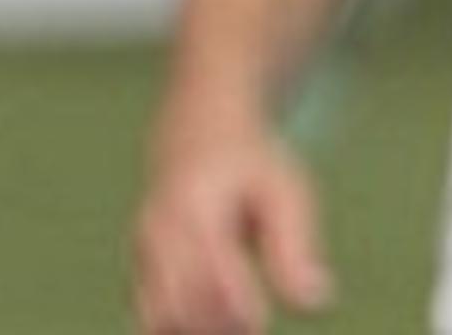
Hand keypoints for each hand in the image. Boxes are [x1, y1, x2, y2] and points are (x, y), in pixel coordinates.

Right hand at [134, 110, 334, 333]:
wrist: (194, 135)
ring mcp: (142, 251)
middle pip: (179, 302)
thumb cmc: (249, 168)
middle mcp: (157, 232)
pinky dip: (178, 329)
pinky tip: (212, 326)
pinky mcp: (140, 268)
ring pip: (159, 315)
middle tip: (252, 326)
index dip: (240, 308)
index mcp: (193, 209)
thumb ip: (294, 248)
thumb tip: (311, 306)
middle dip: (220, 327)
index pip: (210, 273)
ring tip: (235, 324)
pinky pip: (150, 316)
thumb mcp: (284, 193)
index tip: (260, 321)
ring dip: (199, 331)